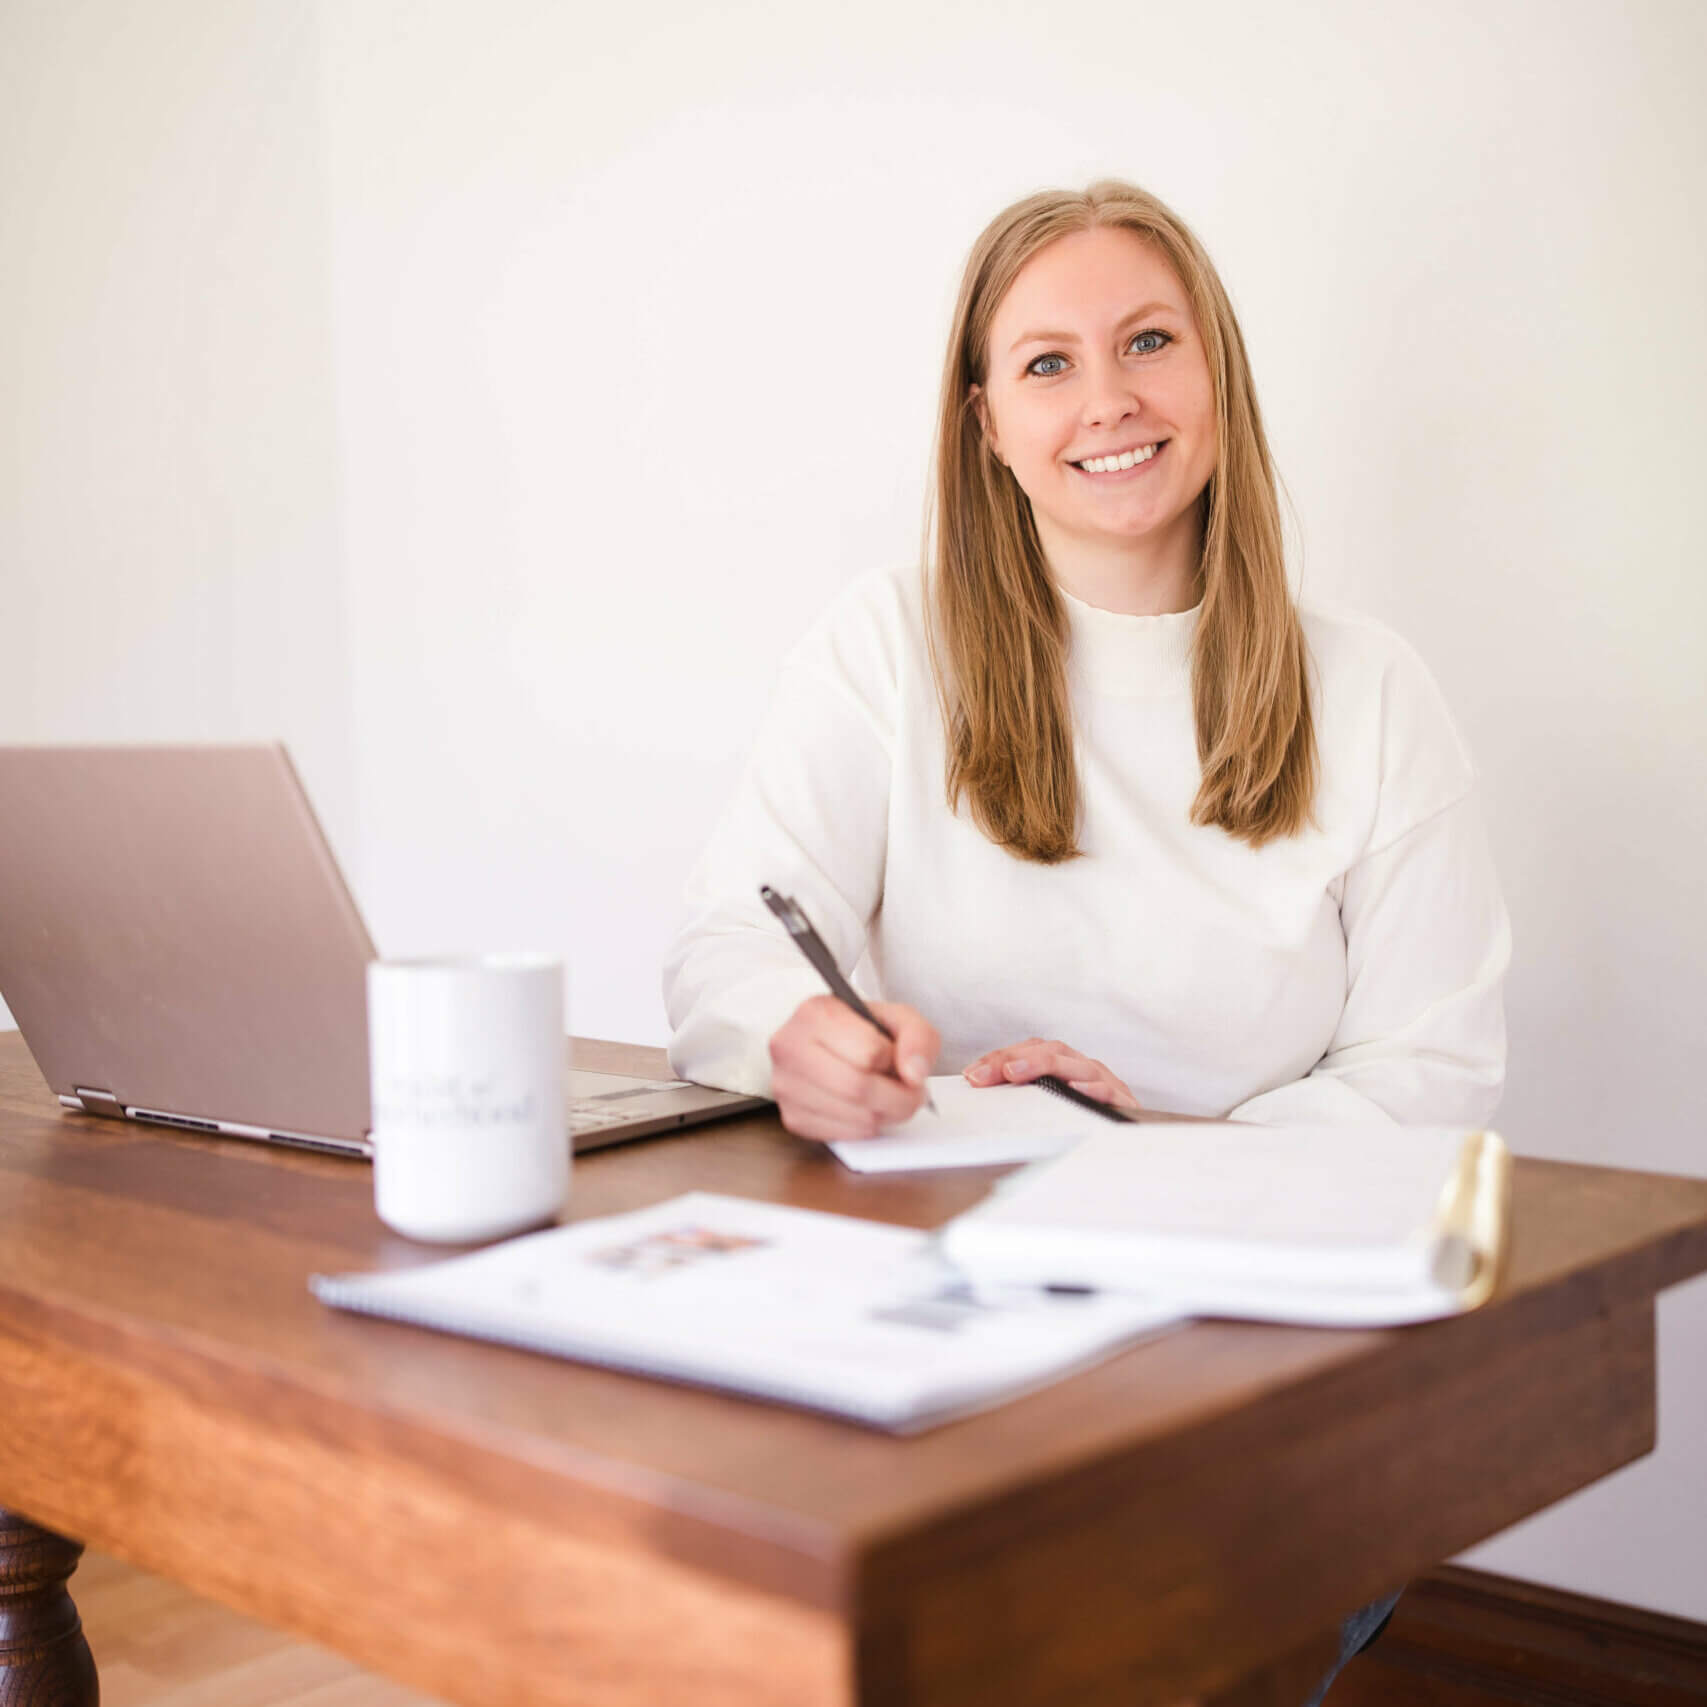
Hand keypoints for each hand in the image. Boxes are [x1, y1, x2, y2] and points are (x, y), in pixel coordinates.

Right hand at [769, 996, 939, 1142]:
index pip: (869, 1051)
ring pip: (852, 1115)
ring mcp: (785, 1084)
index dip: (894, 1059)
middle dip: (898, 1098)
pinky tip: (866, 1110)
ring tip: (888, 1098)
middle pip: (858, 1088)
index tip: (895, 1057)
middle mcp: (790, 1046)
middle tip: (912, 1094)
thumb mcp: (899, 1018)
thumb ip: (918, 1037)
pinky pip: (840, 1135)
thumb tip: (914, 1075)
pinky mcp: (791, 1116)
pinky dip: (864, 1128)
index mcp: (816, 1012)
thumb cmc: (864, 1031)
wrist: (832, 1044)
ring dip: (884, 1114)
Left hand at [963, 1037, 1142, 1114]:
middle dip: (1012, 1059)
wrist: (1135, 1146)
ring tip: (1014, 1073)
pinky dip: (1092, 1088)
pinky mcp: (1124, 1101)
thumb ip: (1025, 1100)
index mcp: (1065, 1066)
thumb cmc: (1087, 1124)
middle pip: (1049, 1051)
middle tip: (983, 1076)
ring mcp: (1105, 1082)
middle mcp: (1083, 1068)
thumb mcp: (1052, 1108)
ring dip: (1042, 1065)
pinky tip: (1075, 1089)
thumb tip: (981, 1094)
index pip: (1030, 1050)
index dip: (999, 1058)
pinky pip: (1108, 1090)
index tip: (972, 1075)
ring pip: (1075, 1064)